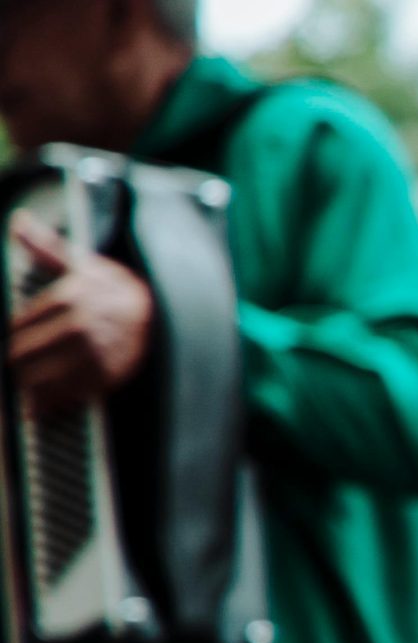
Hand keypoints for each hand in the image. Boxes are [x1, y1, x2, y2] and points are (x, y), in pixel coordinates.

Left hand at [7, 216, 153, 412]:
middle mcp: (77, 327)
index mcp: (65, 298)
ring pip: (39, 376)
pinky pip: (64, 394)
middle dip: (13, 364)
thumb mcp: (83, 263)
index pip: (16, 326)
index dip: (8, 339)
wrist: (162, 317)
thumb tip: (18, 220)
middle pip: (22, 354)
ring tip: (20, 389)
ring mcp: (91, 354)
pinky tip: (36, 407)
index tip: (10, 347)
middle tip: (12, 368)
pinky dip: (45, 403)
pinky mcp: (105, 377)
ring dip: (25, 386)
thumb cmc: (115, 289)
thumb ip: (46, 246)